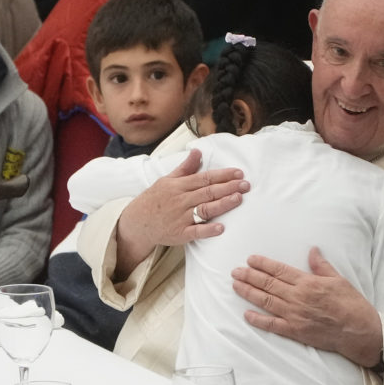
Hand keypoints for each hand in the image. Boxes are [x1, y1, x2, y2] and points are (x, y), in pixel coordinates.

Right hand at [114, 149, 249, 279]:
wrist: (137, 223)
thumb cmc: (154, 200)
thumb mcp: (167, 180)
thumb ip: (185, 168)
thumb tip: (198, 151)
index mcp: (179, 186)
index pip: (204, 178)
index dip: (222, 175)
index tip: (239, 173)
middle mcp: (181, 200)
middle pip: (208, 192)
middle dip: (228, 187)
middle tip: (246, 185)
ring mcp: (181, 217)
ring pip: (204, 209)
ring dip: (222, 204)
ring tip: (238, 199)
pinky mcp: (180, 233)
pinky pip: (196, 231)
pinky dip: (208, 230)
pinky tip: (221, 227)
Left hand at [231, 247, 382, 366]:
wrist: (360, 332)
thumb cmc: (352, 304)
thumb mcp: (339, 279)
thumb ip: (321, 266)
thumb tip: (312, 250)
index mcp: (308, 283)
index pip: (279, 270)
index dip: (263, 264)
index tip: (250, 259)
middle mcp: (298, 297)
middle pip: (268, 284)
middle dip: (249, 276)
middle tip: (235, 271)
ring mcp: (295, 315)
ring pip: (266, 301)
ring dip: (249, 293)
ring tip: (236, 286)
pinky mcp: (296, 331)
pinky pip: (272, 325)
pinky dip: (258, 320)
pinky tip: (246, 314)